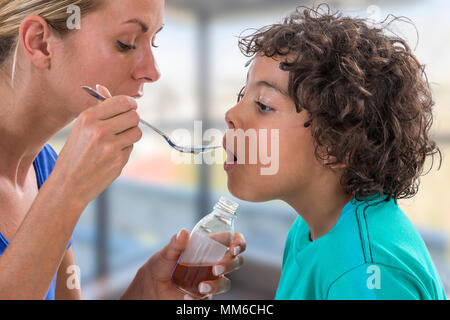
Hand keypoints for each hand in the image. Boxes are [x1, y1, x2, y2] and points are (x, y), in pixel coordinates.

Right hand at [50, 85, 141, 204]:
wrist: (68, 184)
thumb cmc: (75, 152)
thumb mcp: (80, 127)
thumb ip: (97, 109)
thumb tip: (104, 88)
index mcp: (88, 118)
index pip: (122, 101)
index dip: (130, 104)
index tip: (130, 107)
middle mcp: (100, 131)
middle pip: (134, 116)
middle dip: (132, 119)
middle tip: (125, 124)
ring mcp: (111, 147)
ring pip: (137, 131)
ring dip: (131, 134)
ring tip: (118, 139)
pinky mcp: (119, 161)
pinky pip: (132, 147)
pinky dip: (125, 149)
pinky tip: (111, 155)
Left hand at [122, 229, 245, 299]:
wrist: (151, 287)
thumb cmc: (161, 265)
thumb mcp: (166, 253)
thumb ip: (175, 244)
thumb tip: (183, 232)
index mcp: (209, 247)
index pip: (232, 241)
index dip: (238, 243)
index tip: (233, 248)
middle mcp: (214, 263)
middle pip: (235, 262)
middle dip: (230, 264)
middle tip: (216, 268)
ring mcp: (210, 280)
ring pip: (226, 283)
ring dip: (217, 285)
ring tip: (201, 287)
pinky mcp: (204, 295)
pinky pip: (208, 299)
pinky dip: (198, 299)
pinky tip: (187, 298)